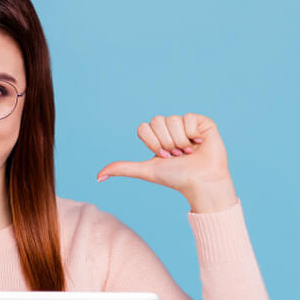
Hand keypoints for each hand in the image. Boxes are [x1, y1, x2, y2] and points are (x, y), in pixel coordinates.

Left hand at [96, 113, 236, 210]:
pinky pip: (188, 118)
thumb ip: (123, 168)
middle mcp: (171, 129)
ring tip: (188, 152)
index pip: (144, 127)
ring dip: (179, 141)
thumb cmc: (176, 178)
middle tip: (176, 155)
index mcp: (157, 137)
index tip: (163, 157)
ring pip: (172, 120)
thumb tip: (97, 177)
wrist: (201, 181)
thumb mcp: (146, 171)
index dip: (152, 143)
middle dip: (165, 142)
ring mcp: (186, 124)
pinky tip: (199, 144)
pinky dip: (192, 134)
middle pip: (156, 121)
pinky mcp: (202, 122)